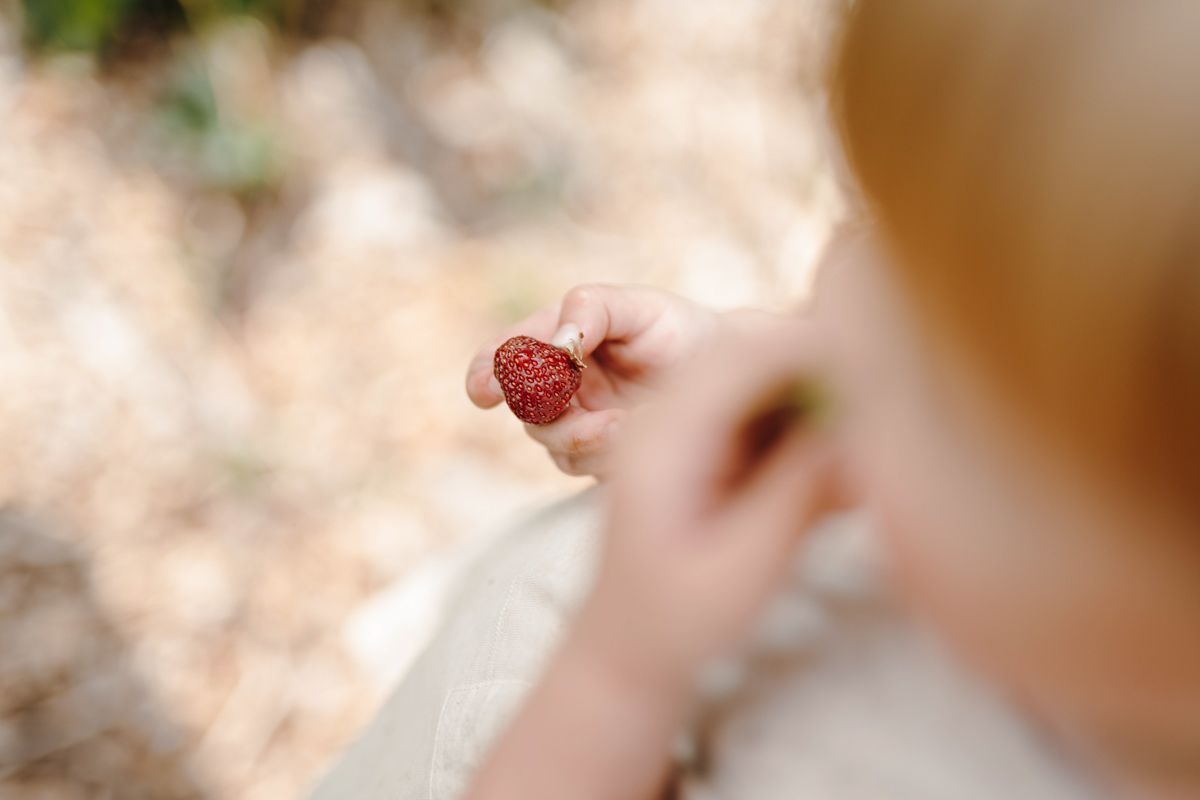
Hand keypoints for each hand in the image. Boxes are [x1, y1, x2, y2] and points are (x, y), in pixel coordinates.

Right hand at [466, 284, 719, 477]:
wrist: (729, 371)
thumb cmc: (679, 330)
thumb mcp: (640, 306)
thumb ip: (592, 309)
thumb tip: (556, 340)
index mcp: (556, 340)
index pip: (505, 357)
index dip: (486, 372)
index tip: (484, 391)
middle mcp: (560, 386)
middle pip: (525, 408)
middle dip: (544, 409)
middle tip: (571, 400)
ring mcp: (579, 425)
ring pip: (554, 444)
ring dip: (581, 436)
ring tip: (624, 423)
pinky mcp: (601, 459)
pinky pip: (585, 467)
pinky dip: (604, 455)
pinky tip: (635, 435)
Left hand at [574, 315, 850, 685]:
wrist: (628, 651)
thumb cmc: (677, 623)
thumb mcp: (744, 569)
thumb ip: (799, 496)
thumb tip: (860, 428)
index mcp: (660, 442)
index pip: (737, 360)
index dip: (809, 347)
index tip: (878, 355)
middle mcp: (662, 419)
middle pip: (747, 352)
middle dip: (818, 359)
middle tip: (891, 381)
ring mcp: (679, 428)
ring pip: (757, 375)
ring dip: (815, 390)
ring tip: (874, 419)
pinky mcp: (701, 444)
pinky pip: (759, 409)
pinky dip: (803, 422)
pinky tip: (844, 459)